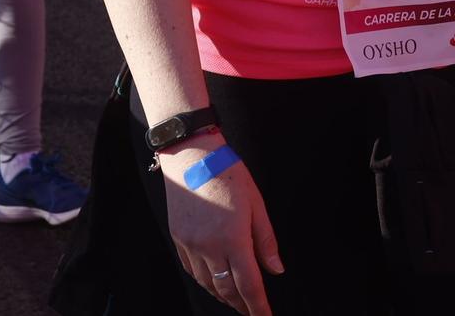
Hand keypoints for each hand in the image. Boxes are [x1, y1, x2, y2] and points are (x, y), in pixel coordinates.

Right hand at [158, 140, 282, 314]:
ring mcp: (191, 245)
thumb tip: (276, 269)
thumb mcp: (256, 204)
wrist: (191, 155)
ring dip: (224, 296)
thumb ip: (266, 240)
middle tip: (253, 311)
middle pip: (227, 290)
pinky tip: (214, 281)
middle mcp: (209, 247)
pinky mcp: (179, 239)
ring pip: (208, 283)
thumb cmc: (229, 174)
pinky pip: (192, 270)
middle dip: (242, 305)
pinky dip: (206, 281)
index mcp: (234, 239)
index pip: (249, 285)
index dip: (259, 307)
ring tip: (236, 300)